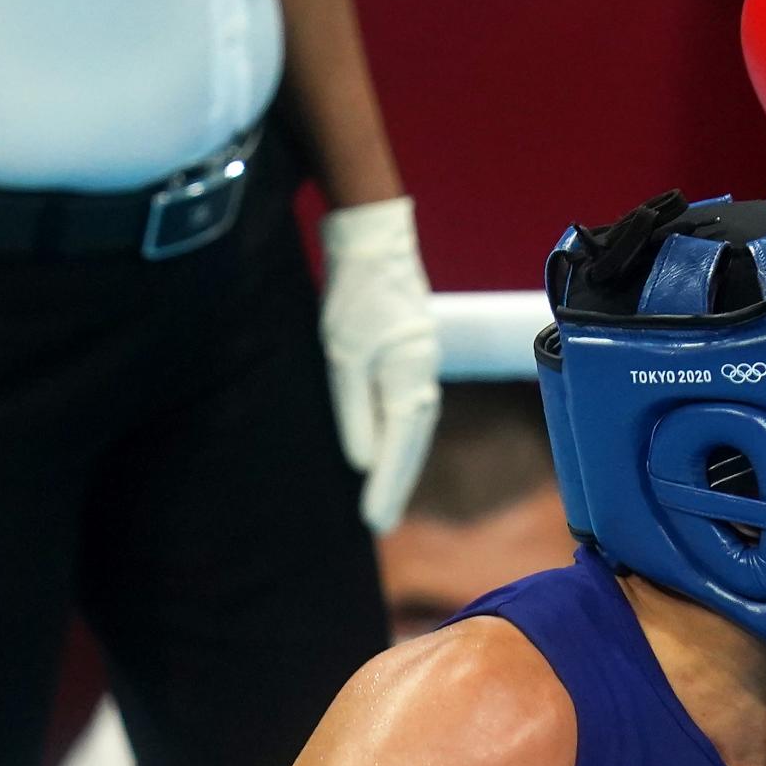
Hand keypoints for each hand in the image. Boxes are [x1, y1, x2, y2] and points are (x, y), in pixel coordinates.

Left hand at [320, 196, 441, 531]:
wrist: (376, 241)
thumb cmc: (356, 295)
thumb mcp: (343, 354)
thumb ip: (353, 409)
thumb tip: (361, 462)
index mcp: (409, 385)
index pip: (398, 451)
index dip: (386, 489)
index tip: (373, 524)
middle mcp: (423, 381)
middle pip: (412, 446)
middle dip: (395, 485)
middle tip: (380, 523)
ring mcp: (421, 367)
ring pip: (413, 428)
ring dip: (399, 462)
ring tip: (384, 494)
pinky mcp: (412, 355)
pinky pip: (409, 408)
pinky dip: (399, 435)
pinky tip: (388, 443)